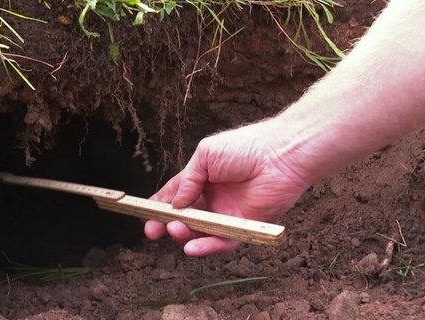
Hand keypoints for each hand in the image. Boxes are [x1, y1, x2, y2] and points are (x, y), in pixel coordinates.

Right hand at [145, 121, 311, 255]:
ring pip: (200, 232)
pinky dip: (206, 246)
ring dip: (184, 234)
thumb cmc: (244, 148)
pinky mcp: (243, 226)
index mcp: (201, 178)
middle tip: (153, 231)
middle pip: (184, 217)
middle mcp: (212, 198)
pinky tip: (191, 248)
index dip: (159, 206)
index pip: (175, 195)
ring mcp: (226, 213)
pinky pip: (222, 242)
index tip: (145, 215)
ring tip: (176, 230)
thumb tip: (174, 204)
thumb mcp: (206, 155)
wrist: (280, 156)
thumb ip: (188, 179)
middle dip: (166, 225)